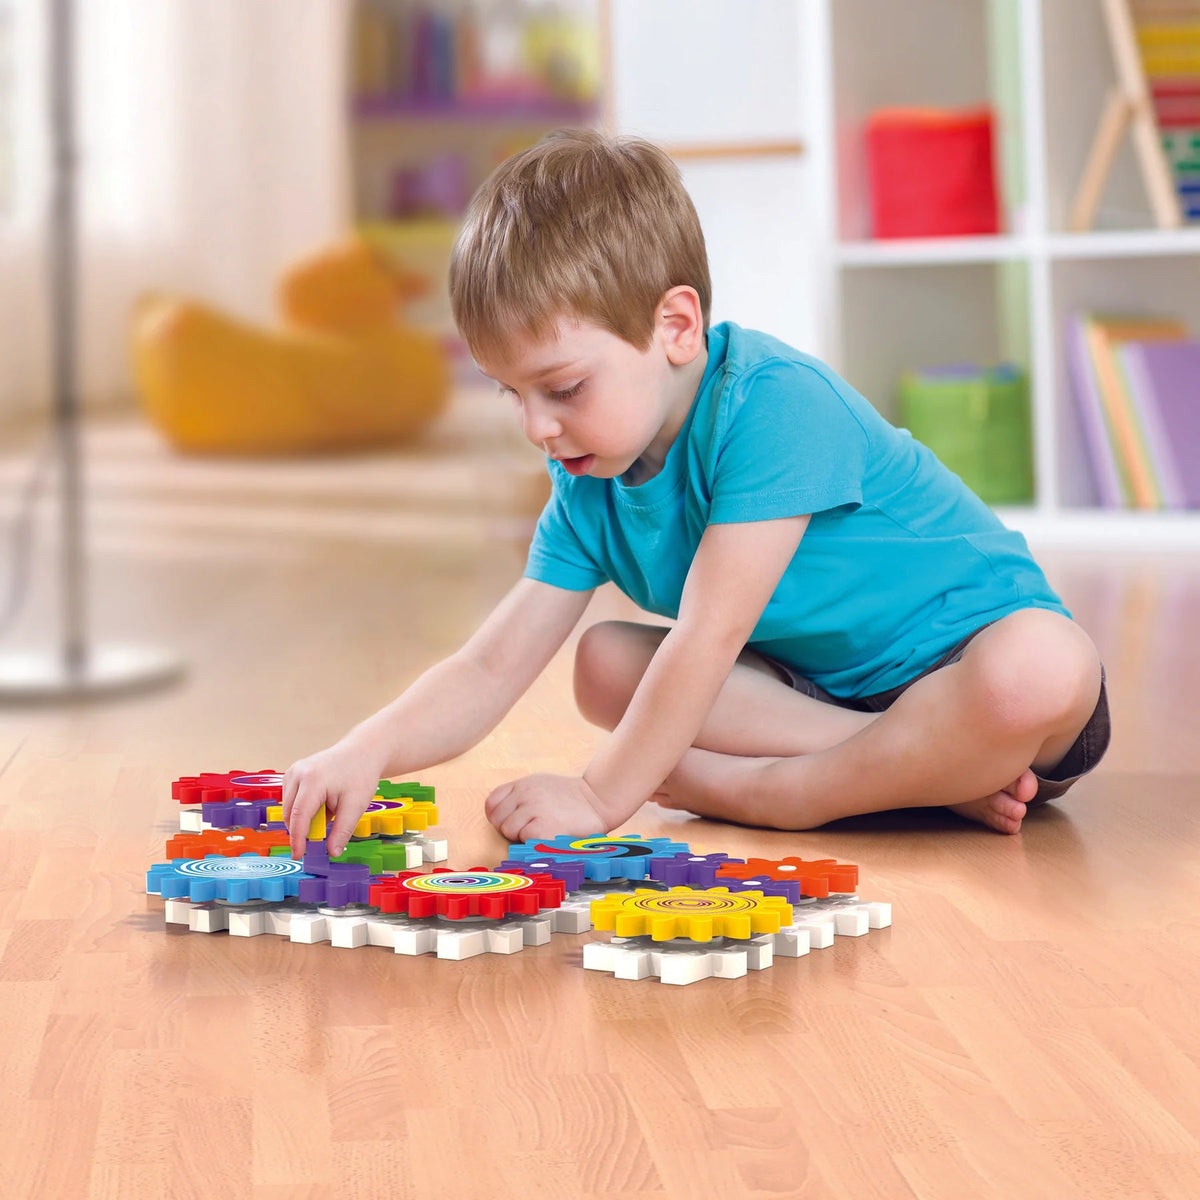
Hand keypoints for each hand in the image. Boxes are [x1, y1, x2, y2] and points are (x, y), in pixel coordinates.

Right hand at [281, 742, 384, 858]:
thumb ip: (342, 830)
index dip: (297, 839)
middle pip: (291, 813)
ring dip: (304, 818)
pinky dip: (303, 809)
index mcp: (312, 780)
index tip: (298, 855)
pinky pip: (291, 800)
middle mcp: (297, 773)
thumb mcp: (356, 805)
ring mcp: (293, 772)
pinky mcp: (293, 774)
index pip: (298, 816)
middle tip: (325, 834)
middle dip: (303, 829)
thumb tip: (332, 852)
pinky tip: (323, 803)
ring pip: (289, 808)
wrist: (362, 751)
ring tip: (330, 810)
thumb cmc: (360, 774)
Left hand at [484, 773, 608, 842]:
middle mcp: (526, 793)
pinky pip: (525, 839)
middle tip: (530, 828)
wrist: (599, 799)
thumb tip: (499, 817)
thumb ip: (520, 796)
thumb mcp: (541, 786)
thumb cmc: (571, 798)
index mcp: (523, 784)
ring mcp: (534, 808)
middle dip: (510, 828)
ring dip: (523, 836)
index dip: (498, 816)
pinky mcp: (544, 827)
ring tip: (543, 830)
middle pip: (498, 819)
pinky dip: (534, 842)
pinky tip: (550, 835)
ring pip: (509, 830)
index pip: (492, 802)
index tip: (511, 822)